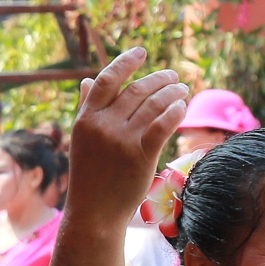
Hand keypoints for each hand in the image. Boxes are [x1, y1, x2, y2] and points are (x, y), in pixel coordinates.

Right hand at [67, 46, 190, 232]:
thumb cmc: (89, 176)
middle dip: (159, 79)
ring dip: (172, 92)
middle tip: (174, 77)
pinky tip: (181, 106)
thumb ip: (86, 109)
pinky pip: (163, 123)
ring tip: (182, 90)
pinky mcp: (141, 155)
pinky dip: (175, 111)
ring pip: (154, 104)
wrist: (94, 214)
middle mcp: (102, 126)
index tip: (141, 51)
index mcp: (85, 119)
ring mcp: (122, 140)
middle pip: (136, 90)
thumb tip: (86, 81)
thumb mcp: (82, 140)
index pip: (108, 79)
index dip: (126, 62)